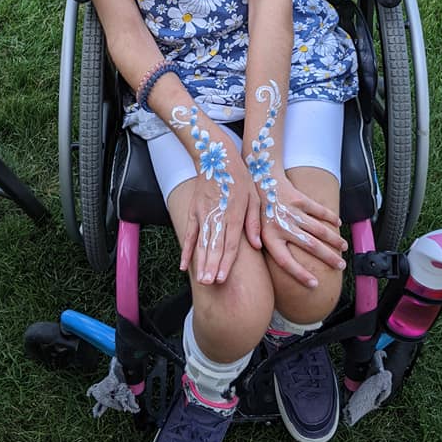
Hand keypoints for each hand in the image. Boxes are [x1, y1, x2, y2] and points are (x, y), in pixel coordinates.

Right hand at [179, 132, 260, 285]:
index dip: (226, 261)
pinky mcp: (194, 211)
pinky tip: (184, 265)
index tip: (222, 277)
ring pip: (202, 242)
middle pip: (214, 245)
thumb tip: (257, 244)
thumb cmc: (240, 178)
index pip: (231, 242)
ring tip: (201, 280)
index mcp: (235, 213)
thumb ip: (254, 222)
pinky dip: (187, 250)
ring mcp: (203, 214)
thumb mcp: (254, 197)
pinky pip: (190, 234)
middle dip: (212, 266)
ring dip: (201, 262)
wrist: (217, 158)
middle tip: (210, 283)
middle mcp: (218, 216)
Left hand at [259, 173, 346, 287]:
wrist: (261, 177)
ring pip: (318, 229)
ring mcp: (292, 211)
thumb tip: (257, 247)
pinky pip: (319, 211)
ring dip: (334, 239)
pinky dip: (330, 218)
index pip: (286, 261)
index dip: (300, 274)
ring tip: (344, 247)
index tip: (315, 284)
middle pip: (309, 246)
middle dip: (328, 258)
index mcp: (269, 237)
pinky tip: (339, 224)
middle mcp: (282, 225)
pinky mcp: (300, 199)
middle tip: (341, 266)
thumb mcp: (250, 224)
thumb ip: (254, 235)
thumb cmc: (258, 205)